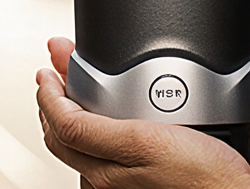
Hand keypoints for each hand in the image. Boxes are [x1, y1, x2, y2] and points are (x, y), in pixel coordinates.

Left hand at [37, 37, 249, 188]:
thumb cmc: (201, 178)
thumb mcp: (139, 141)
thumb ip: (89, 129)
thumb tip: (54, 107)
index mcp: (101, 170)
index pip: (59, 125)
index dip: (48, 93)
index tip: (47, 71)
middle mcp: (107, 179)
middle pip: (67, 133)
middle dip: (56, 98)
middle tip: (55, 72)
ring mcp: (124, 179)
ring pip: (87, 141)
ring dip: (77, 110)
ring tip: (77, 88)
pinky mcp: (143, 176)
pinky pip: (111, 149)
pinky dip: (103, 125)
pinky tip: (115, 113)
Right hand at [37, 38, 249, 188]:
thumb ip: (248, 48)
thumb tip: (205, 27)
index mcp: (219, 99)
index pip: (153, 83)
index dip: (110, 69)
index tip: (71, 48)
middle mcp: (206, 133)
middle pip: (127, 115)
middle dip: (79, 89)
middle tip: (49, 62)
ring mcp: (206, 164)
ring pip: (128, 148)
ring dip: (86, 119)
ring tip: (52, 89)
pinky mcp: (213, 187)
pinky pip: (162, 180)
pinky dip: (126, 162)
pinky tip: (93, 130)